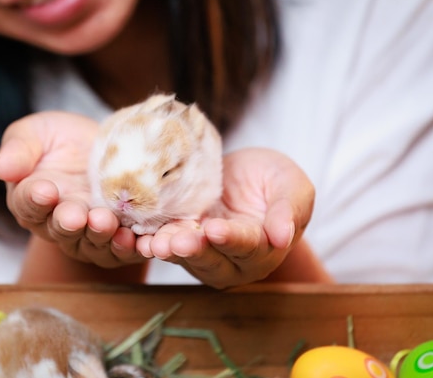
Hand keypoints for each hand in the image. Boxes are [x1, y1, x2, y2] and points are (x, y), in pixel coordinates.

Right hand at [0, 111, 145, 268]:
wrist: (105, 148)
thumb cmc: (61, 139)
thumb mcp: (36, 133)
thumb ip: (19, 148)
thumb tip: (3, 167)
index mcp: (30, 199)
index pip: (27, 203)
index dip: (35, 199)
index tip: (44, 190)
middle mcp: (56, 223)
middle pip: (60, 228)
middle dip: (68, 222)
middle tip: (75, 215)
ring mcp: (87, 234)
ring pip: (91, 242)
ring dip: (99, 235)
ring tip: (105, 222)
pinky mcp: (117, 238)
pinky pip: (121, 250)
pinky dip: (128, 248)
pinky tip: (134, 239)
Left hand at [136, 147, 316, 288]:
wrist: (241, 171)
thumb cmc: (273, 178)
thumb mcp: (292, 185)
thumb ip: (290, 210)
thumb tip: (283, 238)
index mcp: (265, 249)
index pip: (249, 247)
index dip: (232, 239)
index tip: (215, 229)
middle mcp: (234, 261)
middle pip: (214, 261)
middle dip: (195, 251)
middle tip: (177, 241)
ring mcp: (205, 255)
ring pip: (187, 258)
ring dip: (170, 251)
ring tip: (154, 243)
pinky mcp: (181, 242)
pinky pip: (167, 245)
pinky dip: (153, 243)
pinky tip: (139, 238)